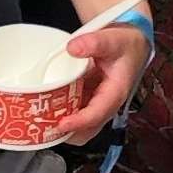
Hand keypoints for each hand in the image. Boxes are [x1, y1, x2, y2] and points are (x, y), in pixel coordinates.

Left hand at [56, 19, 151, 142]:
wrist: (129, 46)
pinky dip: (62, 114)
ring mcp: (97, 104)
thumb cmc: (125, 45)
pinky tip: (47, 107)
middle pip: (88, 130)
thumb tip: (72, 48)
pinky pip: (75, 114)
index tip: (61, 124)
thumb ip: (94, 42)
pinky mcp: (88, 101)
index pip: (98, 114)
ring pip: (80, 126)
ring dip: (63, 126)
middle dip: (68, 133)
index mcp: (115, 92)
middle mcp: (107, 104)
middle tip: (46, 126)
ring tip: (42, 120)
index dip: (80, 122)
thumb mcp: (112, 39)